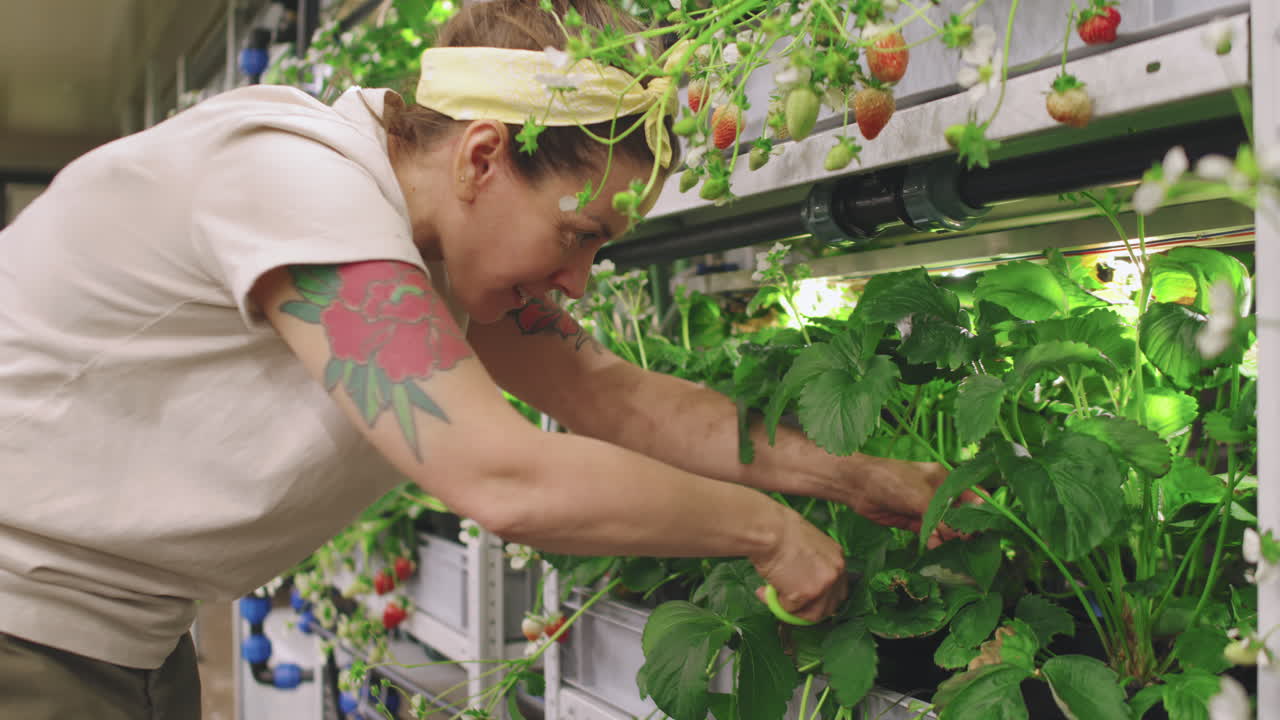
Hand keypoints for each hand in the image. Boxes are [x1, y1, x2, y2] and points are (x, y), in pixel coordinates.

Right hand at [750, 504, 847, 623]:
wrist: (770, 529)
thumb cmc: (780, 530)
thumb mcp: (807, 545)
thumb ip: (811, 564)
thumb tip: (798, 580)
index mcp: (838, 557)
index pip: (838, 588)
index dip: (822, 597)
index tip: (809, 600)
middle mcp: (836, 572)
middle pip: (830, 605)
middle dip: (811, 610)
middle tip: (793, 607)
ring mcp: (823, 585)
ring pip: (812, 614)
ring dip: (793, 610)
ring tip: (774, 598)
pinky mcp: (806, 594)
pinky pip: (791, 609)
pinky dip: (777, 603)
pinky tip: (765, 590)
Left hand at [840, 456, 979, 547]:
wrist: (859, 487)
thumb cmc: (892, 481)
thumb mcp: (921, 497)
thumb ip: (942, 516)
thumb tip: (962, 535)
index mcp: (945, 478)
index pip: (973, 493)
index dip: (983, 509)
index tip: (989, 526)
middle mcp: (939, 494)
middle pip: (961, 514)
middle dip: (968, 528)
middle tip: (975, 544)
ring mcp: (927, 508)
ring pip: (947, 527)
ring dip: (952, 539)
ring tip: (959, 552)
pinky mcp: (915, 522)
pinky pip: (932, 535)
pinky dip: (936, 543)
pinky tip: (938, 550)